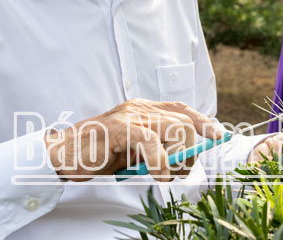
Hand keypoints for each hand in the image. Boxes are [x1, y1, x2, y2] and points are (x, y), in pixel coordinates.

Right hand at [44, 98, 220, 181]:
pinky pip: (151, 141)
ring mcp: (130, 115)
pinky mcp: (119, 128)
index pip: (183, 110)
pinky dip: (161, 160)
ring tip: (169, 175)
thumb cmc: (97, 155)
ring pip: (174, 128)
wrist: (62, 155)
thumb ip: (156, 149)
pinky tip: (160, 175)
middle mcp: (140, 108)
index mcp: (144, 110)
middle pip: (184, 120)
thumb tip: (185, 160)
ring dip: (179, 156)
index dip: (204, 121)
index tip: (219, 136)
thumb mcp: (133, 152)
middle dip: (193, 148)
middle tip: (184, 171)